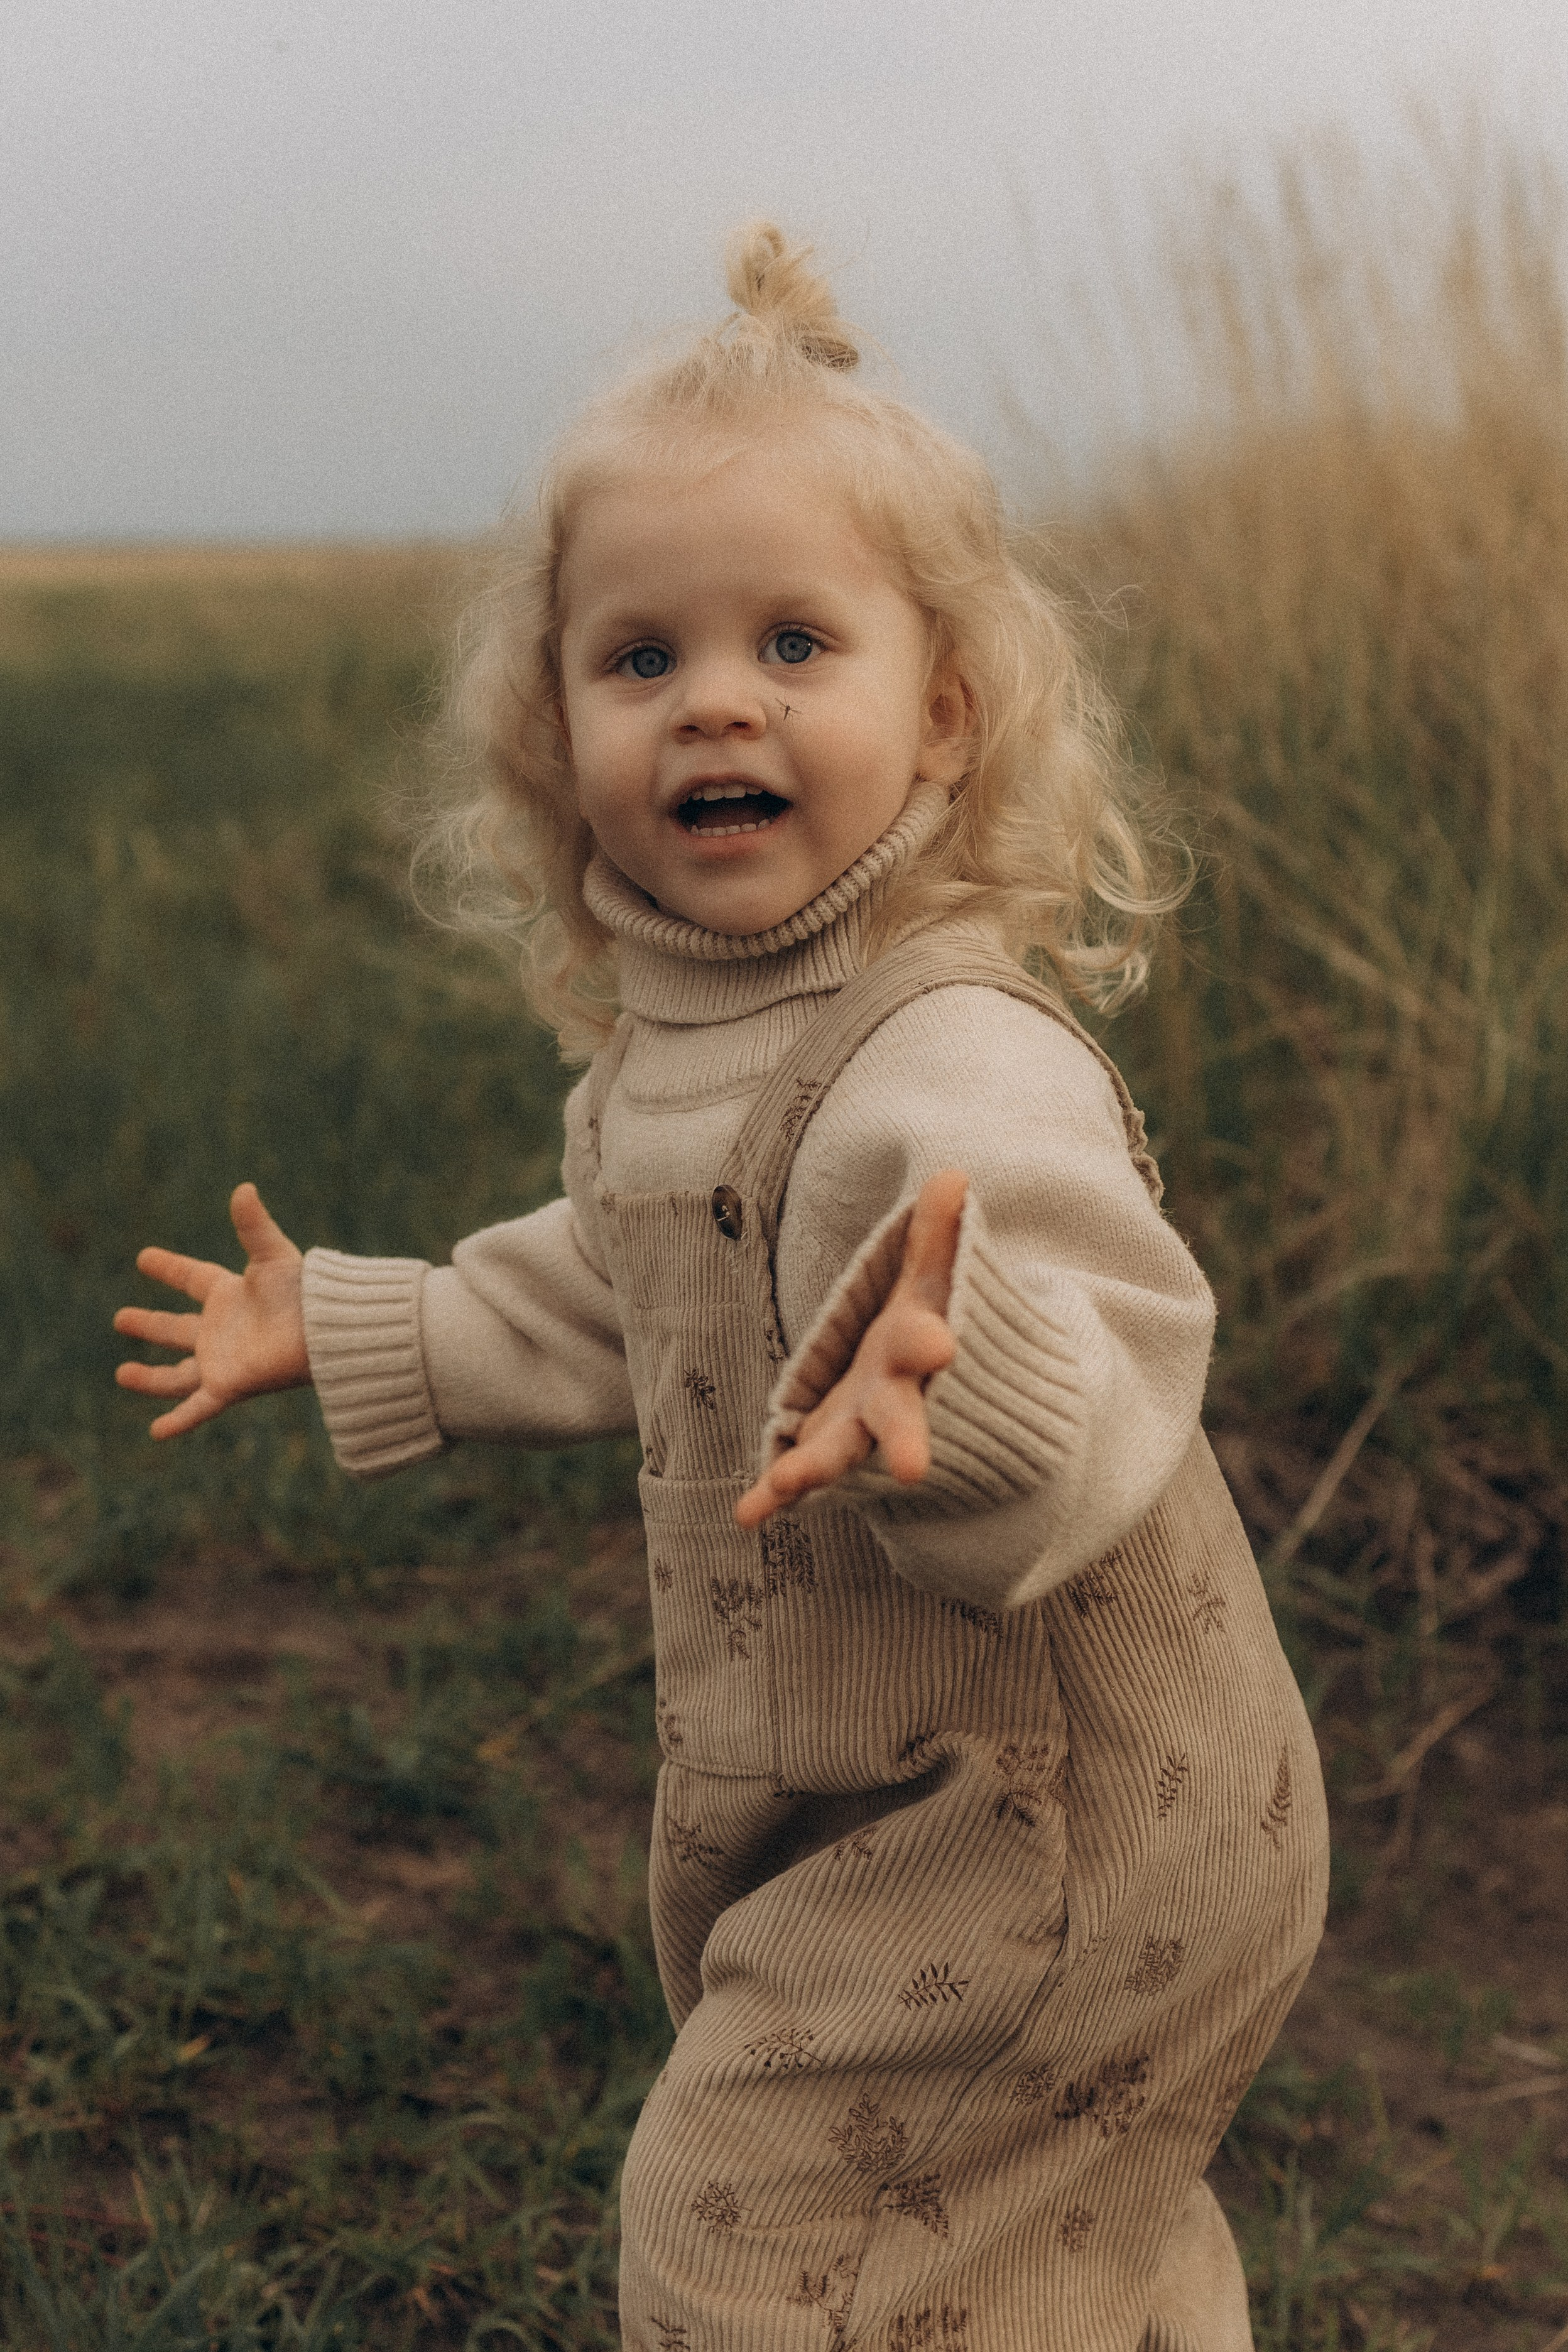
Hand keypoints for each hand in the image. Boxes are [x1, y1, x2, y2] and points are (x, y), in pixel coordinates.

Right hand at [114, 1183, 309, 1438]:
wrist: (327, 1330)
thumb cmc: (306, 1292)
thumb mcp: (273, 1255)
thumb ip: (253, 1225)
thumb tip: (244, 1187)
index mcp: (231, 1294)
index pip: (192, 1278)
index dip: (169, 1268)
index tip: (144, 1257)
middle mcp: (223, 1330)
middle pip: (178, 1330)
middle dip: (150, 1325)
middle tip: (120, 1317)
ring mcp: (223, 1360)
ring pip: (178, 1375)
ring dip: (150, 1377)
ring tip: (121, 1373)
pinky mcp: (229, 1385)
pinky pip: (197, 1408)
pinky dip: (177, 1421)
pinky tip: (157, 1433)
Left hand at [735, 1170, 966, 1528]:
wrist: (932, 1394)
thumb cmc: (924, 1319)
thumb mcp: (929, 1277)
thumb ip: (938, 1234)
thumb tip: (953, 1175)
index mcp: (916, 1349)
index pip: (925, 1343)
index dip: (930, 1344)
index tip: (941, 1347)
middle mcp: (892, 1398)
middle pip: (898, 1419)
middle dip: (903, 1440)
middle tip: (912, 1468)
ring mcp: (858, 1429)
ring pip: (841, 1454)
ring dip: (817, 1471)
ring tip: (788, 1485)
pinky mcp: (826, 1448)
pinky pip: (796, 1475)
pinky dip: (772, 1497)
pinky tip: (746, 1517)